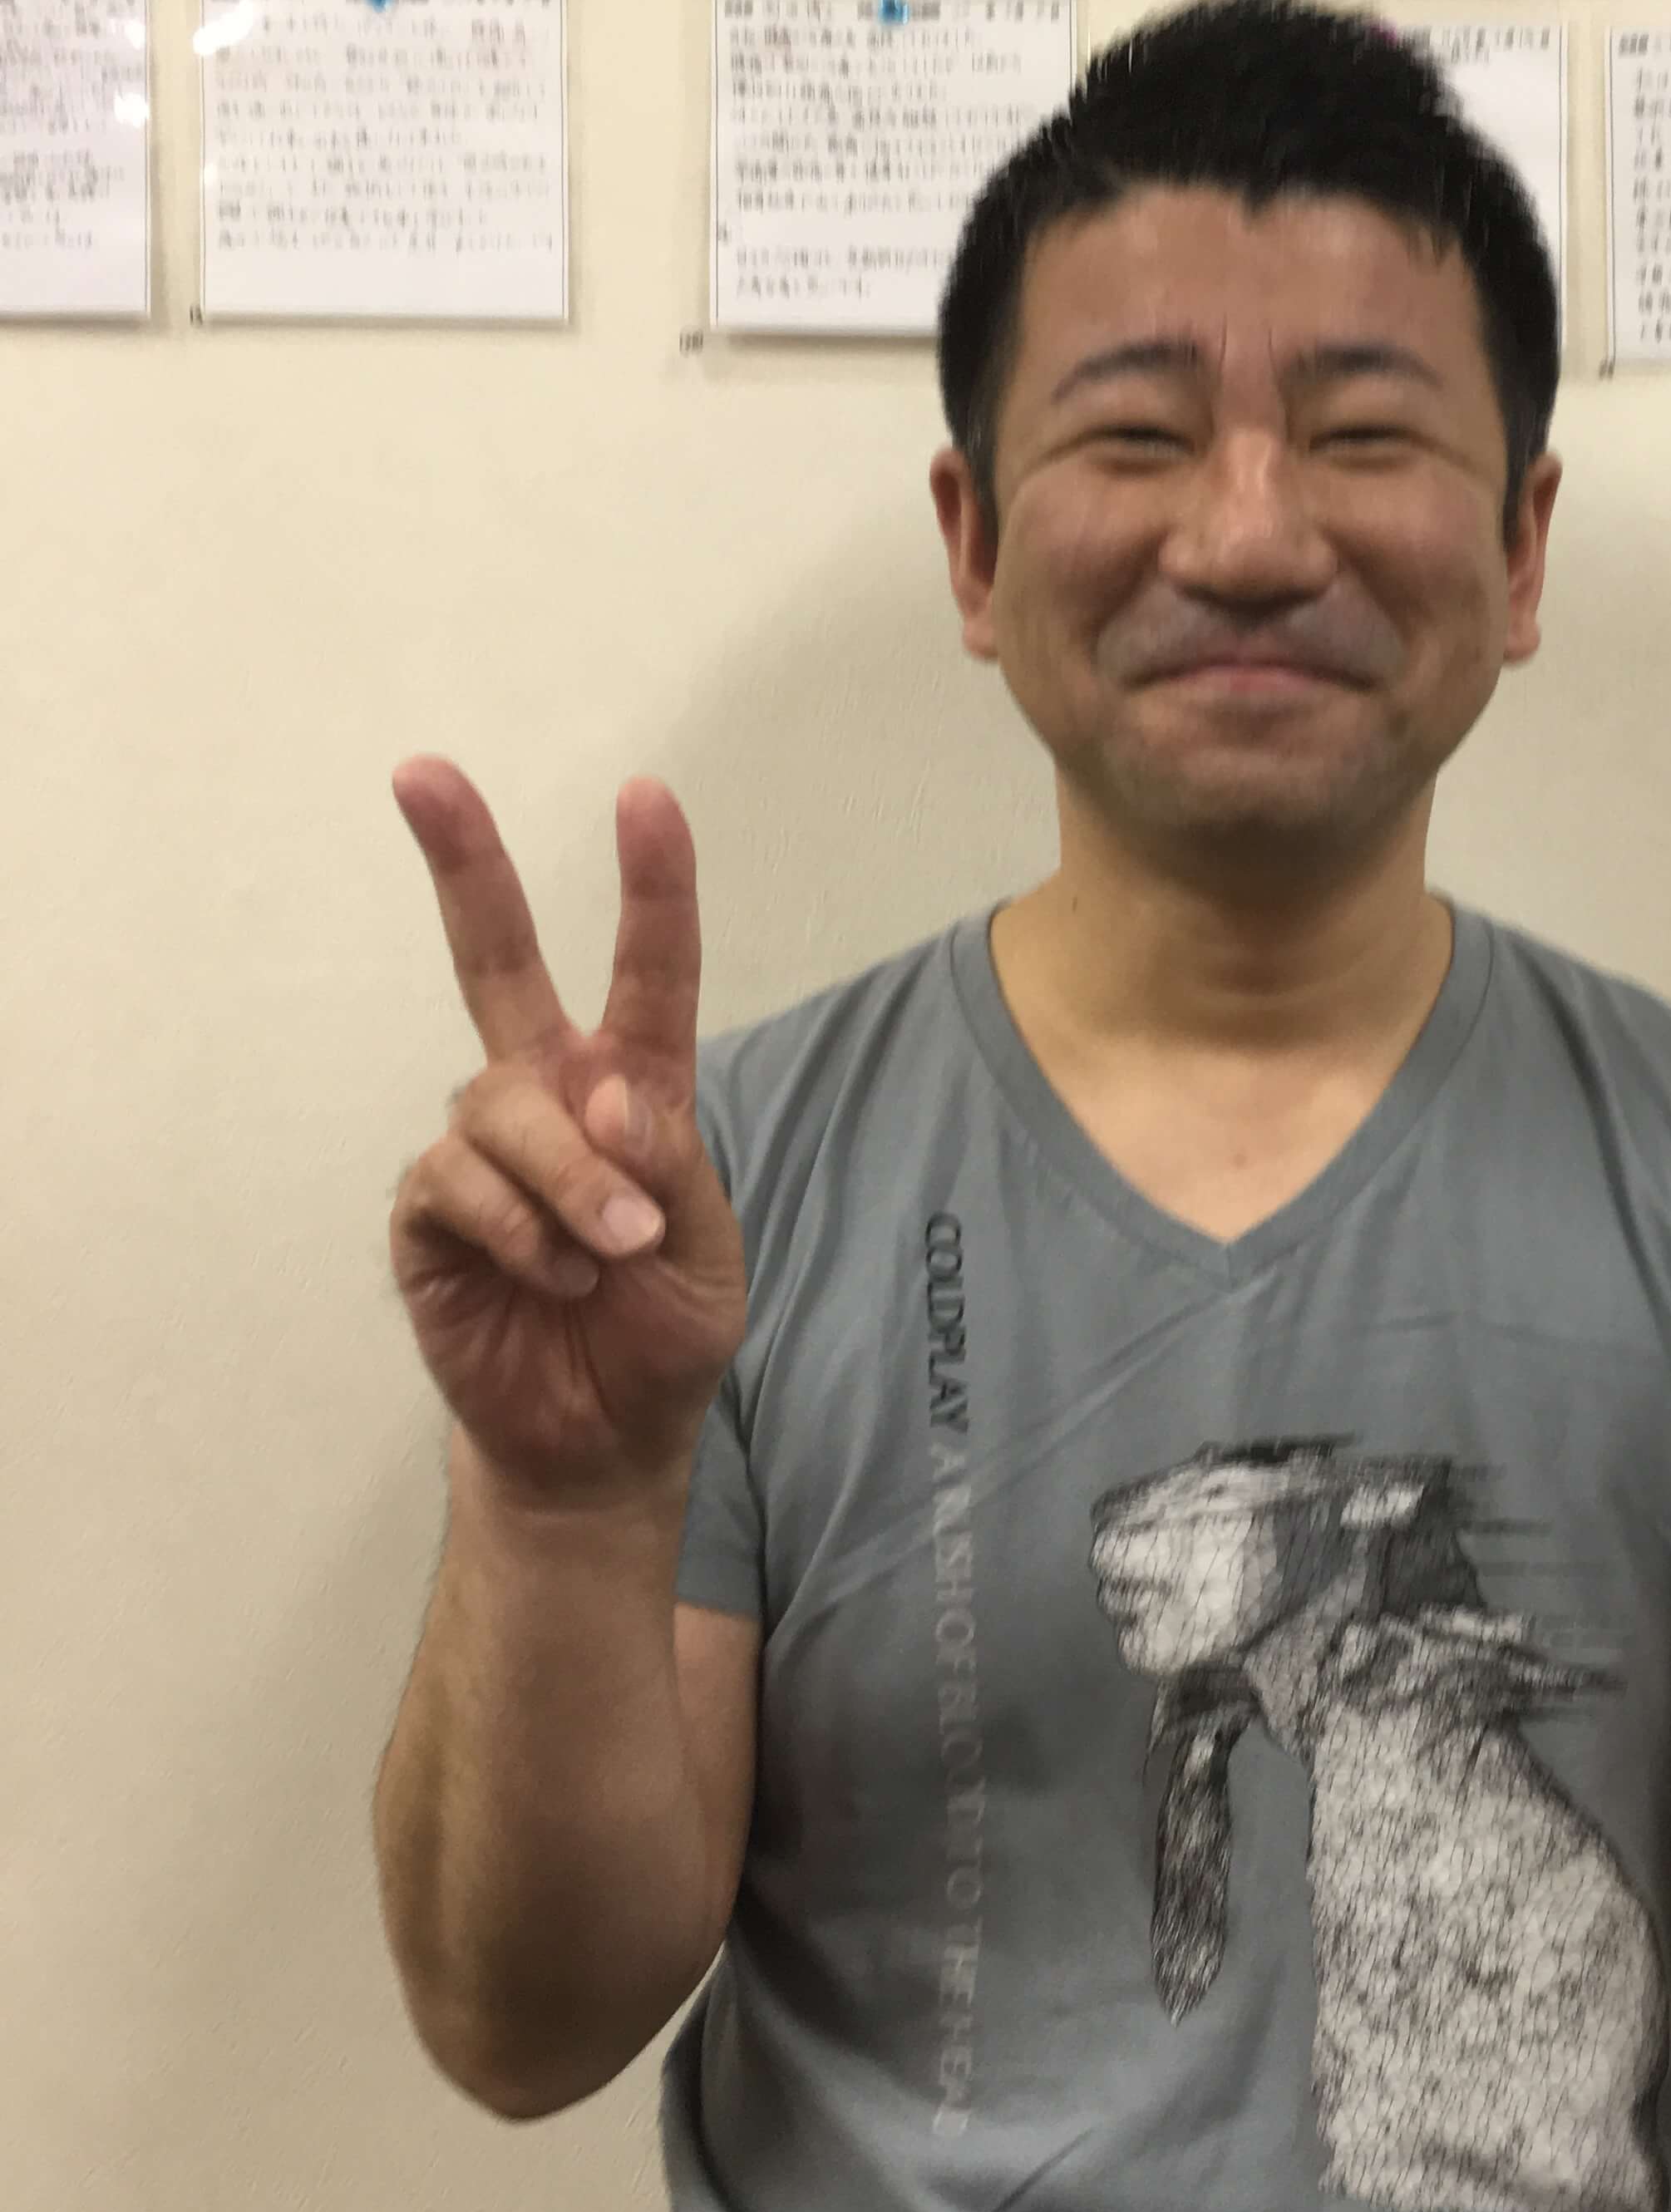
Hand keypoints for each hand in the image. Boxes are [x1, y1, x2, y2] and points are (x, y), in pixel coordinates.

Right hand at [387, 758, 747, 1510]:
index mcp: (634, 1090)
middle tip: (421, 773)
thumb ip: (669, 1167)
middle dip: (463, 863)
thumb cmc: (662, 1332)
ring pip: (501, 1106)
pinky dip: (519, 1230)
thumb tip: (607, 1091)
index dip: (651, 888)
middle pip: (496, 961)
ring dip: (568, 1180)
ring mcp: (480, 1148)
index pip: (647, 974)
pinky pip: (459, 1183)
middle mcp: (548, 1096)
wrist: (602, 1438)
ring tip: (610, 1256)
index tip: (647, 797)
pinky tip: (550, 1278)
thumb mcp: (707, 1253)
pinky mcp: (428, 1211)